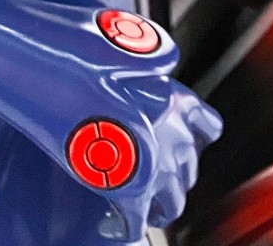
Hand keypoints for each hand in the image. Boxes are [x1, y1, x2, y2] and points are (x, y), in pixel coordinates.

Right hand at [87, 64, 221, 239]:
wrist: (64, 77)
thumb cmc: (86, 57)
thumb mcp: (129, 51)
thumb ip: (149, 66)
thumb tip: (155, 66)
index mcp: (177, 99)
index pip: (208, 127)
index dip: (196, 136)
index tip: (186, 140)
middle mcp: (176, 135)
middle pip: (190, 168)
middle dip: (174, 172)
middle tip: (154, 170)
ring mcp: (158, 168)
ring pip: (174, 202)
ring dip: (159, 203)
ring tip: (142, 201)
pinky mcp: (132, 193)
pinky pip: (137, 222)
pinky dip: (128, 222)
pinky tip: (117, 218)